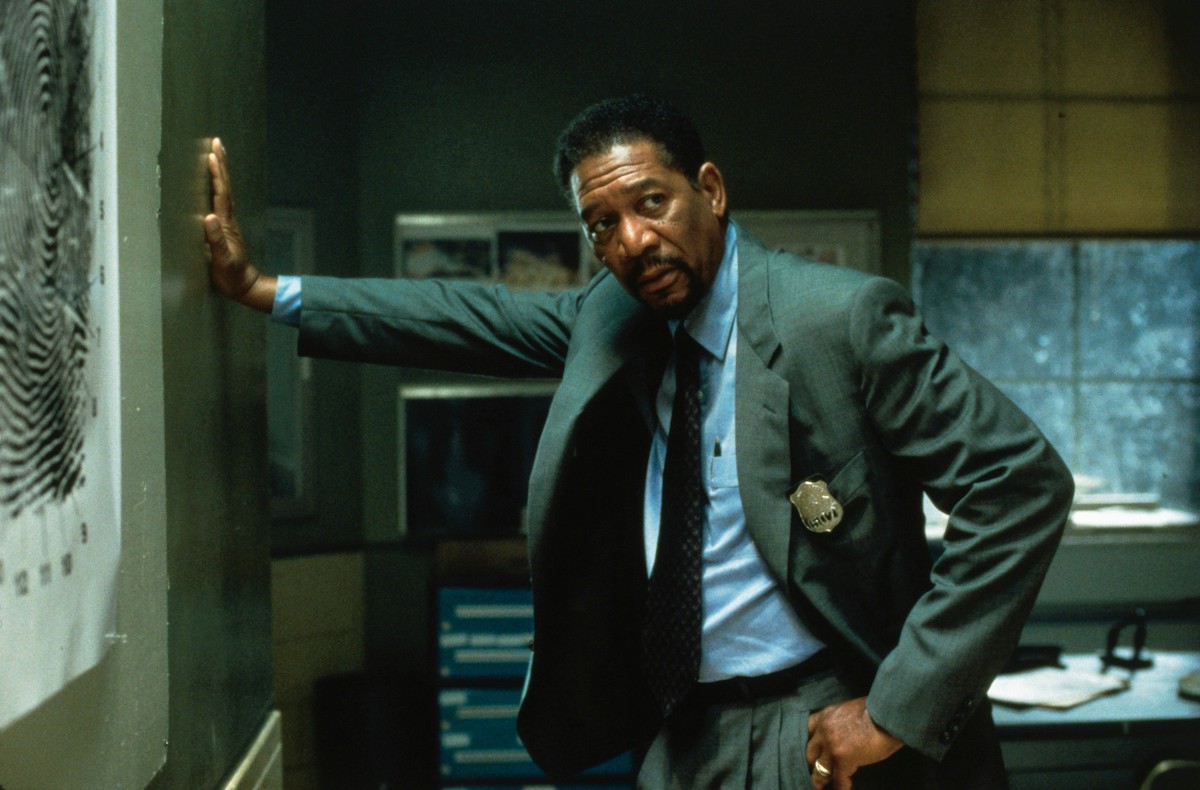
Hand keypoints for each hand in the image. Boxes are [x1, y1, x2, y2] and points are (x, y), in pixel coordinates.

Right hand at [204, 137, 275, 311]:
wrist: (244, 286)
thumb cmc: (232, 276)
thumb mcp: (223, 260)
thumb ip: (216, 240)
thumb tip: (209, 217)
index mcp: (226, 224)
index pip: (221, 194)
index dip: (217, 175)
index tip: (212, 154)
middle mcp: (228, 220)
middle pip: (225, 187)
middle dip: (220, 165)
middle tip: (216, 142)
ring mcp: (227, 223)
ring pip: (224, 192)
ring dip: (220, 172)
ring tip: (215, 155)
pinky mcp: (225, 229)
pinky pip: (221, 201)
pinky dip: (218, 187)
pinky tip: (215, 184)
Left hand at [806, 697, 902, 788]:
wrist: (887, 715)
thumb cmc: (876, 712)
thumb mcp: (849, 710)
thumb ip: (840, 721)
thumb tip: (842, 732)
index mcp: (825, 716)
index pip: (806, 730)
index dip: (807, 743)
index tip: (809, 753)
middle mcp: (824, 730)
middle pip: (809, 753)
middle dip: (811, 764)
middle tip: (813, 772)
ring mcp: (832, 746)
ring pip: (819, 770)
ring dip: (820, 780)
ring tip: (820, 788)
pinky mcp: (843, 760)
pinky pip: (838, 780)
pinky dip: (842, 788)